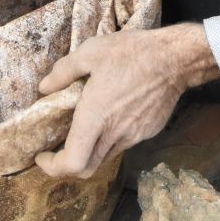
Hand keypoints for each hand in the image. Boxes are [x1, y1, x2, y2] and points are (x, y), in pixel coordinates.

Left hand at [35, 24, 219, 178]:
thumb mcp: (91, 52)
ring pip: (105, 157)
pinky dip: (109, 138)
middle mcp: (114, 133)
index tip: (43, 154)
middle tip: (56, 149)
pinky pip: (123, 143)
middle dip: (67, 165)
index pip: (72, 163)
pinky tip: (111, 116)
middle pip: (87, 169)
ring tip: (83, 128)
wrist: (176, 58)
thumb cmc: (132, 53)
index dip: (52, 166)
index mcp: (96, 117)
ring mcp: (134, 135)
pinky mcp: (147, 132)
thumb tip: (44, 87)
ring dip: (89, 151)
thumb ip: (64, 71)